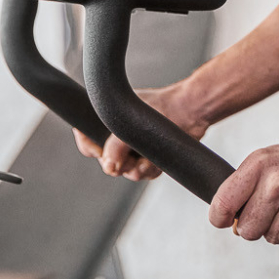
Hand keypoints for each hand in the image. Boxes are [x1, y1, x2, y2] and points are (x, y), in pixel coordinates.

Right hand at [75, 82, 207, 181]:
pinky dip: (150, 169)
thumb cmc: (163, 106)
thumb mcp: (132, 126)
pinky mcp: (149, 154)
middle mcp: (120, 132)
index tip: (98, 152)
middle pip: (107, 159)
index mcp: (109, 117)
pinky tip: (157, 162)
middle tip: (131, 159)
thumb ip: (115, 148)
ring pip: (126, 169)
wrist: (193, 111)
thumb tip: (109, 168)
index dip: (89, 146)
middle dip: (120, 163)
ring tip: (148, 160)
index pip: (86, 135)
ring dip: (138, 169)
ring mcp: (135, 145)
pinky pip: (143, 171)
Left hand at [209, 134, 278, 245]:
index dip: (220, 217)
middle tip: (268, 211)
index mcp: (260, 166)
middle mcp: (278, 185)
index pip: (224, 204)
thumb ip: (243, 185)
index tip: (224, 219)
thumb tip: (227, 219)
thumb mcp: (266, 159)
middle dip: (254, 225)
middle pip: (246, 230)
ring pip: (271, 238)